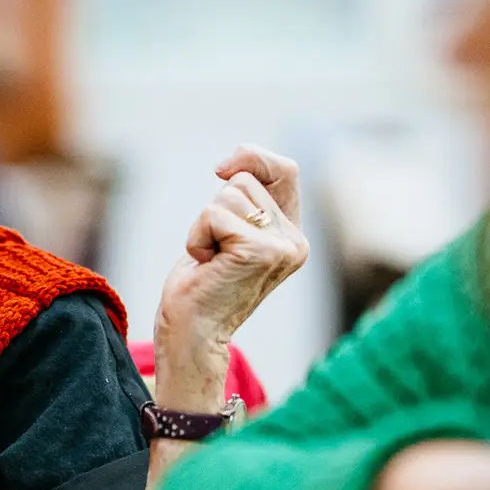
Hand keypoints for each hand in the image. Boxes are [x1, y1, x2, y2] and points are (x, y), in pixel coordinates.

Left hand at [153, 146, 307, 412]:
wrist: (193, 332)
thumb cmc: (204, 281)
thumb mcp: (229, 228)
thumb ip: (244, 196)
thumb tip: (231, 162)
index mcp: (292, 234)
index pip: (285, 170)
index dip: (253, 158)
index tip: (220, 169)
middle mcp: (295, 241)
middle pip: (245, 181)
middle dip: (216, 210)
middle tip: (216, 252)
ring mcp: (281, 247)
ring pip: (227, 196)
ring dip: (204, 225)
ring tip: (211, 260)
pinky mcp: (259, 251)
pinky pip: (213, 214)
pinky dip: (197, 236)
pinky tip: (206, 265)